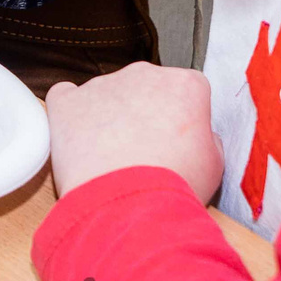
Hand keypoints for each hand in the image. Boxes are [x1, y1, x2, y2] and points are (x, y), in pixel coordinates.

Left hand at [45, 64, 225, 202]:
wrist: (129, 206)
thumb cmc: (175, 188)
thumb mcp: (214, 166)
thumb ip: (207, 140)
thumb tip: (198, 136)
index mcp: (185, 85)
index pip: (187, 91)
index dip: (182, 119)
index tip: (176, 143)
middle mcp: (144, 74)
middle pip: (146, 88)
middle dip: (144, 115)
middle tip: (142, 154)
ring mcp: (103, 85)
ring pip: (107, 95)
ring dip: (109, 118)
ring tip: (110, 161)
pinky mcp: (68, 102)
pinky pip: (66, 98)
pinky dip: (71, 116)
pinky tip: (78, 141)